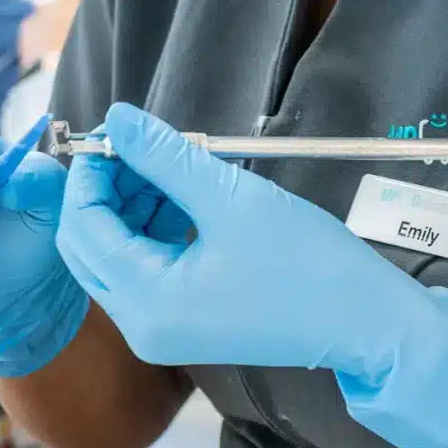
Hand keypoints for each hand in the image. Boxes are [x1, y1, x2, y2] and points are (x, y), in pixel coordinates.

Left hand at [56, 105, 447, 447]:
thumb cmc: (306, 263)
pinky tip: (184, 194)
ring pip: (118, 256)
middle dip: (106, 190)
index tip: (114, 130)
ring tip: (170, 161)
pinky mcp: (186, 323)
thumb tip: (117, 117)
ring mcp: (163, 330)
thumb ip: (166, 155)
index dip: (89, 175)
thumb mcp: (230, 197)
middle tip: (137, 142)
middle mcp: (143, 327)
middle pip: (90, 248)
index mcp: (147, 303)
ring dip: (131, 206)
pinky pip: (148, 269)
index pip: (83, 230)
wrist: (364, 320)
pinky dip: (155, 228)